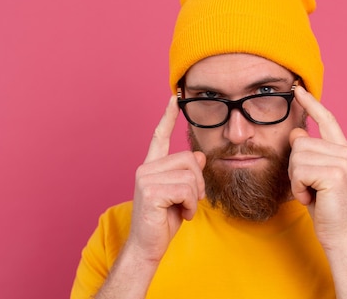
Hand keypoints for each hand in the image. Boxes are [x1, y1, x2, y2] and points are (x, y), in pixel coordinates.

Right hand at [126, 96, 205, 262]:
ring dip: (195, 198)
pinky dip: (191, 206)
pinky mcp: (150, 191)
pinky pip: (187, 190)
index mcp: (152, 166)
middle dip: (199, 182)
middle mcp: (146, 168)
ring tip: (184, 209)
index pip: (159, 136)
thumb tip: (200, 156)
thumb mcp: (181, 195)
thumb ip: (188, 174)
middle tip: (191, 201)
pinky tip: (182, 215)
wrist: (147, 247)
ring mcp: (145, 178)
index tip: (174, 98)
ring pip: (191, 176)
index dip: (168, 117)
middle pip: (189, 159)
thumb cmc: (163, 221)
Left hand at [288, 86, 346, 247]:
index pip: (326, 119)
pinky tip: (311, 198)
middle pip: (300, 142)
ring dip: (296, 179)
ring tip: (312, 193)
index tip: (298, 88)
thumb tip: (296, 133)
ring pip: (297, 156)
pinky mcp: (334, 175)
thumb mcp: (314, 175)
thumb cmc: (325, 207)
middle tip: (309, 186)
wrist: (340, 235)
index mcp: (343, 150)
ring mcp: (342, 162)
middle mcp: (346, 152)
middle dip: (295, 166)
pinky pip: (298, 171)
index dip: (311, 103)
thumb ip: (309, 154)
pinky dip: (298, 188)